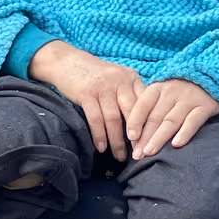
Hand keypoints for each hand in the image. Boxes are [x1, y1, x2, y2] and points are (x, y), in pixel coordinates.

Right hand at [28, 41, 143, 159]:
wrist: (67, 62)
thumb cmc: (96, 75)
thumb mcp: (118, 78)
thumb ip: (131, 94)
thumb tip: (145, 123)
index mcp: (132, 78)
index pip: (146, 104)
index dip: (150, 125)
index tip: (151, 143)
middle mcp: (120, 81)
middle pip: (132, 113)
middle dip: (136, 137)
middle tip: (138, 155)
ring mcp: (103, 87)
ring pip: (114, 119)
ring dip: (117, 141)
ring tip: (120, 157)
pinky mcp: (87, 93)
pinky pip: (95, 119)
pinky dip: (99, 135)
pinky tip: (101, 147)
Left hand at [127, 78, 218, 158]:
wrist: (215, 76)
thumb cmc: (183, 89)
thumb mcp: (166, 91)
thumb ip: (152, 107)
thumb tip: (135, 133)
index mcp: (159, 87)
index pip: (143, 105)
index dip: (135, 121)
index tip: (130, 137)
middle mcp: (172, 92)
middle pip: (155, 117)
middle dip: (144, 138)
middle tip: (137, 155)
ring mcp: (189, 99)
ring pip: (171, 121)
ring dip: (159, 138)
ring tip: (149, 153)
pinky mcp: (205, 106)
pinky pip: (193, 121)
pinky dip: (184, 133)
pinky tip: (176, 144)